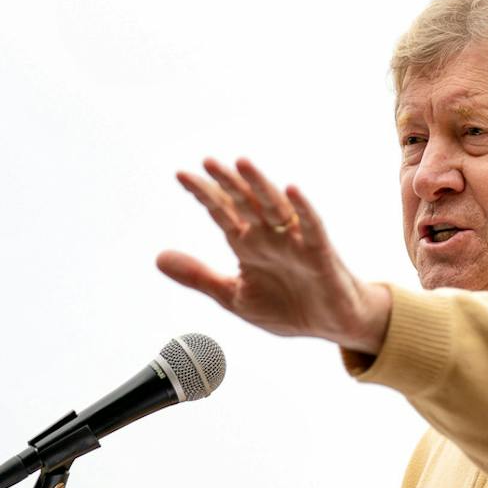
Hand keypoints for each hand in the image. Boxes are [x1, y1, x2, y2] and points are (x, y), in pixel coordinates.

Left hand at [156, 157, 390, 351]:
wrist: (330, 325)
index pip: (222, 212)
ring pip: (274, 206)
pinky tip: (291, 190)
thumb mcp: (233, 296)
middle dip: (227, 182)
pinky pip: (311, 225)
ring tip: (242, 163)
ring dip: (259, 185)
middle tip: (207, 162)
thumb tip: (157, 257)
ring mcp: (295, 241)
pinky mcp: (319, 252)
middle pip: (245, 202)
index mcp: (247, 245)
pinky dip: (302, 208)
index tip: (180, 175)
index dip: (203, 194)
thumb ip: (199, 276)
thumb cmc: (286, 306)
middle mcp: (269, 236)